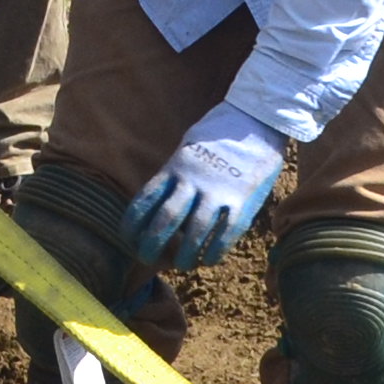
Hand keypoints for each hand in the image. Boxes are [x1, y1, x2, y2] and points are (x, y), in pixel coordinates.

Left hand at [113, 105, 286, 271]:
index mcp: (174, 167)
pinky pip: (225, 233)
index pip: (145, 200)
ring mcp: (217, 191)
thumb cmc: (218, 133)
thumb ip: (175, 172)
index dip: (132, 224)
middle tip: (146, 258)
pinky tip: (209, 259)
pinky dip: (214, 251)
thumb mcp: (187, 146)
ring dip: (185, 254)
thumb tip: (162, 198)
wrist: (255, 119)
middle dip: (152, 244)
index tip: (128, 239)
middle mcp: (192, 180)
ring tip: (182, 264)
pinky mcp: (242, 200)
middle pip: (166, 219)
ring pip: (195, 232)